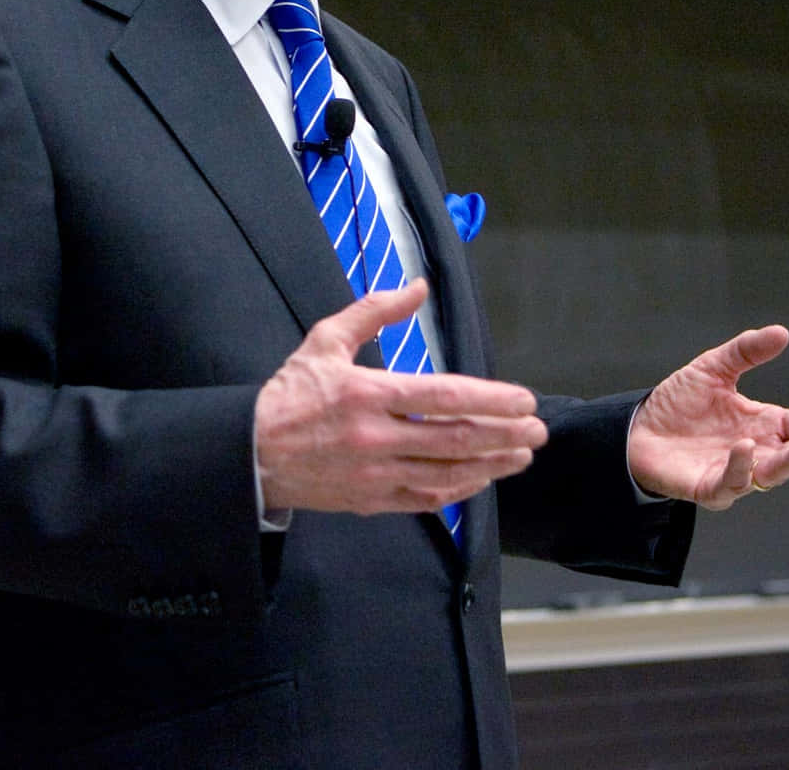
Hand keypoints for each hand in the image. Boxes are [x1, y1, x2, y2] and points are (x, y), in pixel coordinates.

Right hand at [254, 280, 546, 514]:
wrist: (250, 453)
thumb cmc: (290, 393)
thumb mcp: (326, 340)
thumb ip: (375, 311)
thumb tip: (419, 287)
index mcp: (368, 394)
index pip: (443, 397)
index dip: (489, 399)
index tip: (524, 399)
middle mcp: (376, 438)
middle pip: (455, 439)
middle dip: (504, 435)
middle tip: (538, 430)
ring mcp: (376, 474)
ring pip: (447, 473)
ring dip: (492, 465)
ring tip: (522, 455)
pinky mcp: (371, 500)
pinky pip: (426, 499)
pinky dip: (459, 490)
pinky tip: (481, 479)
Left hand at [626, 325, 788, 511]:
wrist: (637, 429)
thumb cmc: (678, 404)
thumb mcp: (713, 369)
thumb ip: (746, 352)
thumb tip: (782, 332)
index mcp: (764, 424)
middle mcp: (758, 451)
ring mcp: (736, 472)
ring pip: (773, 474)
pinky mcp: (710, 488)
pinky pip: (731, 483)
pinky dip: (741, 467)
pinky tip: (746, 446)